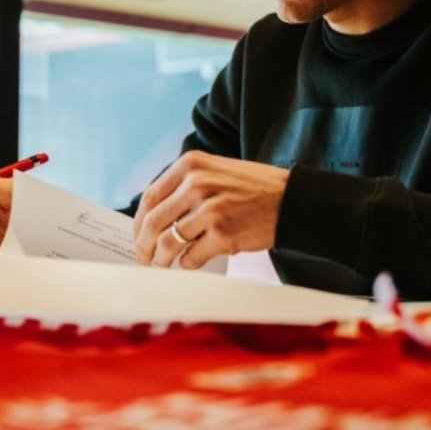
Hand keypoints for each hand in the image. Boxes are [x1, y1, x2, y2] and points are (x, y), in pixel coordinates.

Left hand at [133, 151, 288, 268]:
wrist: (292, 200)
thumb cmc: (254, 188)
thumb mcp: (216, 171)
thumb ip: (186, 185)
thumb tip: (154, 216)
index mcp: (191, 165)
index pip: (150, 197)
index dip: (138, 222)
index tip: (138, 236)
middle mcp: (197, 183)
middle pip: (153, 222)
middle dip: (143, 246)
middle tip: (143, 258)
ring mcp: (209, 210)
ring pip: (168, 243)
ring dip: (161, 259)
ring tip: (163, 264)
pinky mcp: (222, 234)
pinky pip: (191, 257)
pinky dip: (187, 264)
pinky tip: (192, 262)